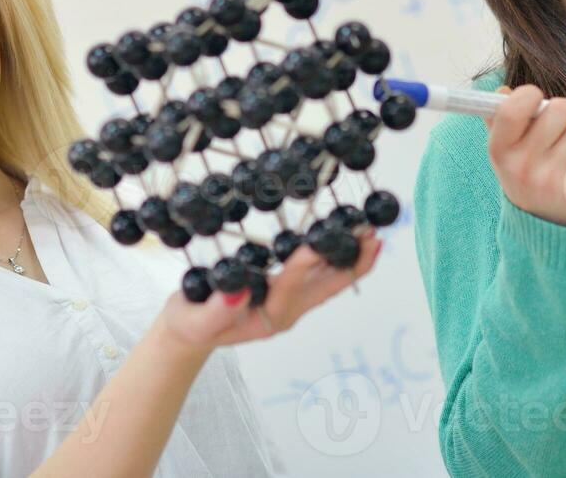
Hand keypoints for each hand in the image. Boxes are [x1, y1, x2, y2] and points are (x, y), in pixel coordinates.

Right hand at [156, 228, 381, 355]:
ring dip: (351, 258)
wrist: (192, 331)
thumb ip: (217, 309)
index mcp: (268, 318)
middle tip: (372, 237)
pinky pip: (321, 274)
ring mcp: (292, 302)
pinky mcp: (290, 290)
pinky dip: (336, 254)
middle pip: (326, 288)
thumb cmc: (193, 325)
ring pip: (330, 280)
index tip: (316, 245)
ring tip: (371, 233)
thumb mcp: (197, 321)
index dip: (303, 266)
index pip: (289, 288)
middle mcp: (288, 310)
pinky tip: (345, 236)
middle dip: (350, 263)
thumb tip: (240, 290)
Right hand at [488, 85, 565, 226]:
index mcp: (498, 150)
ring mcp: (550, 180)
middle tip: (563, 124)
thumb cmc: (527, 174)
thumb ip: (500, 119)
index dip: (530, 95)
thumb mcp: (505, 151)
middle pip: (561, 108)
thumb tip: (504, 90)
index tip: (536, 100)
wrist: (547, 226)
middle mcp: (521, 166)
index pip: (512, 109)